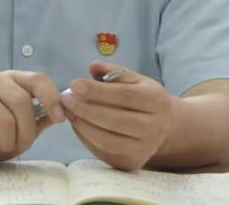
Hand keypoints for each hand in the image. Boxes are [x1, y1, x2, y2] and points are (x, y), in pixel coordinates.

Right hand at [0, 70, 64, 167]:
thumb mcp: (21, 126)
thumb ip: (40, 116)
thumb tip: (66, 109)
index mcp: (10, 78)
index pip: (37, 79)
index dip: (52, 98)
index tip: (60, 118)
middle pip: (21, 103)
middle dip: (26, 131)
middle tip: (19, 145)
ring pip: (5, 123)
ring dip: (6, 143)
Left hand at [61, 62, 175, 170]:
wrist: (163, 125)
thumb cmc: (142, 97)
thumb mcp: (134, 79)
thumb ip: (114, 71)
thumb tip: (93, 67)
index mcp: (156, 100)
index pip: (124, 95)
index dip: (97, 90)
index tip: (74, 84)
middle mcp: (155, 127)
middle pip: (115, 120)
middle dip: (85, 109)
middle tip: (65, 99)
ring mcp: (145, 148)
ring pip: (107, 139)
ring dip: (82, 125)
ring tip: (68, 112)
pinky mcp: (132, 162)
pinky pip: (104, 151)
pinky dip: (86, 138)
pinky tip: (77, 124)